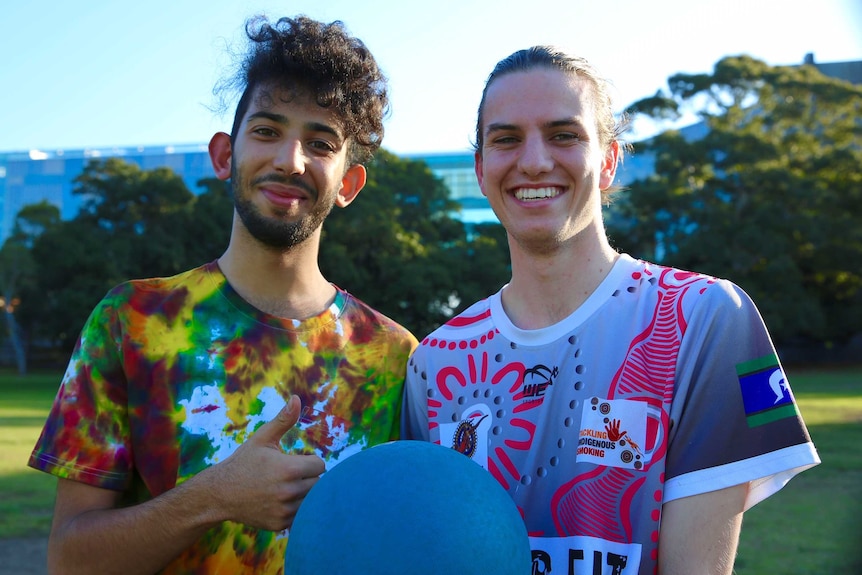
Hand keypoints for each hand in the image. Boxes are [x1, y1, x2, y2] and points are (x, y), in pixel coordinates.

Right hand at [206, 395, 325, 530]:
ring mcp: (284, 510)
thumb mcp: (262, 439)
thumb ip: (283, 420)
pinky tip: (280, 501)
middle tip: (290, 475)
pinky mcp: (280, 524)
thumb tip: (297, 399)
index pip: (321, 465)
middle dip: (309, 477)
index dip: (310, 461)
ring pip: (312, 501)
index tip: (297, 461)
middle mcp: (289, 492)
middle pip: (319, 484)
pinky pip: (301, 515)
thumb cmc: (244, 462)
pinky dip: (295, 509)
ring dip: (304, 494)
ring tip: (286, 487)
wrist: (220, 494)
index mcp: (289, 469)